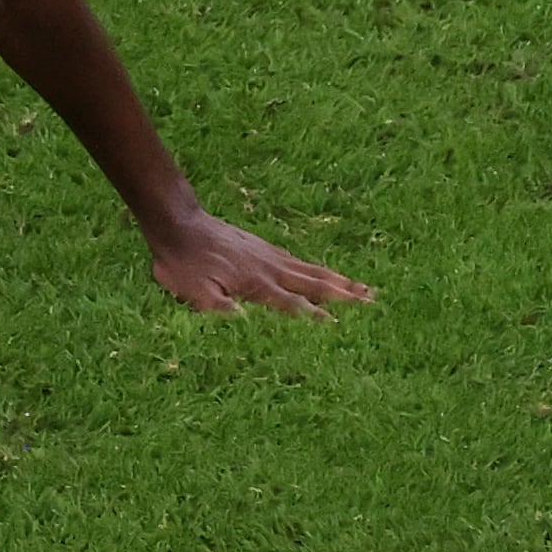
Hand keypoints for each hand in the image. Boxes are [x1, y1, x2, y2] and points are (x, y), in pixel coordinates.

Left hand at [146, 207, 373, 317]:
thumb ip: (218, 306)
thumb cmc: (183, 264)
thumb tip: (245, 322)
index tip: (343, 327)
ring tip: (365, 288)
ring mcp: (269, 255)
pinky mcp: (263, 247)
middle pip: (314, 284)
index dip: (316, 317)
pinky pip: (299, 260)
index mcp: (256, 284)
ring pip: (311, 270)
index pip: (293, 305)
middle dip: (344, 295)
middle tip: (374, 302)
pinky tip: (326, 273)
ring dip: (339, 280)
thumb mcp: (192, 291)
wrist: (178, 224)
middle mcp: (270, 268)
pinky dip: (318, 268)